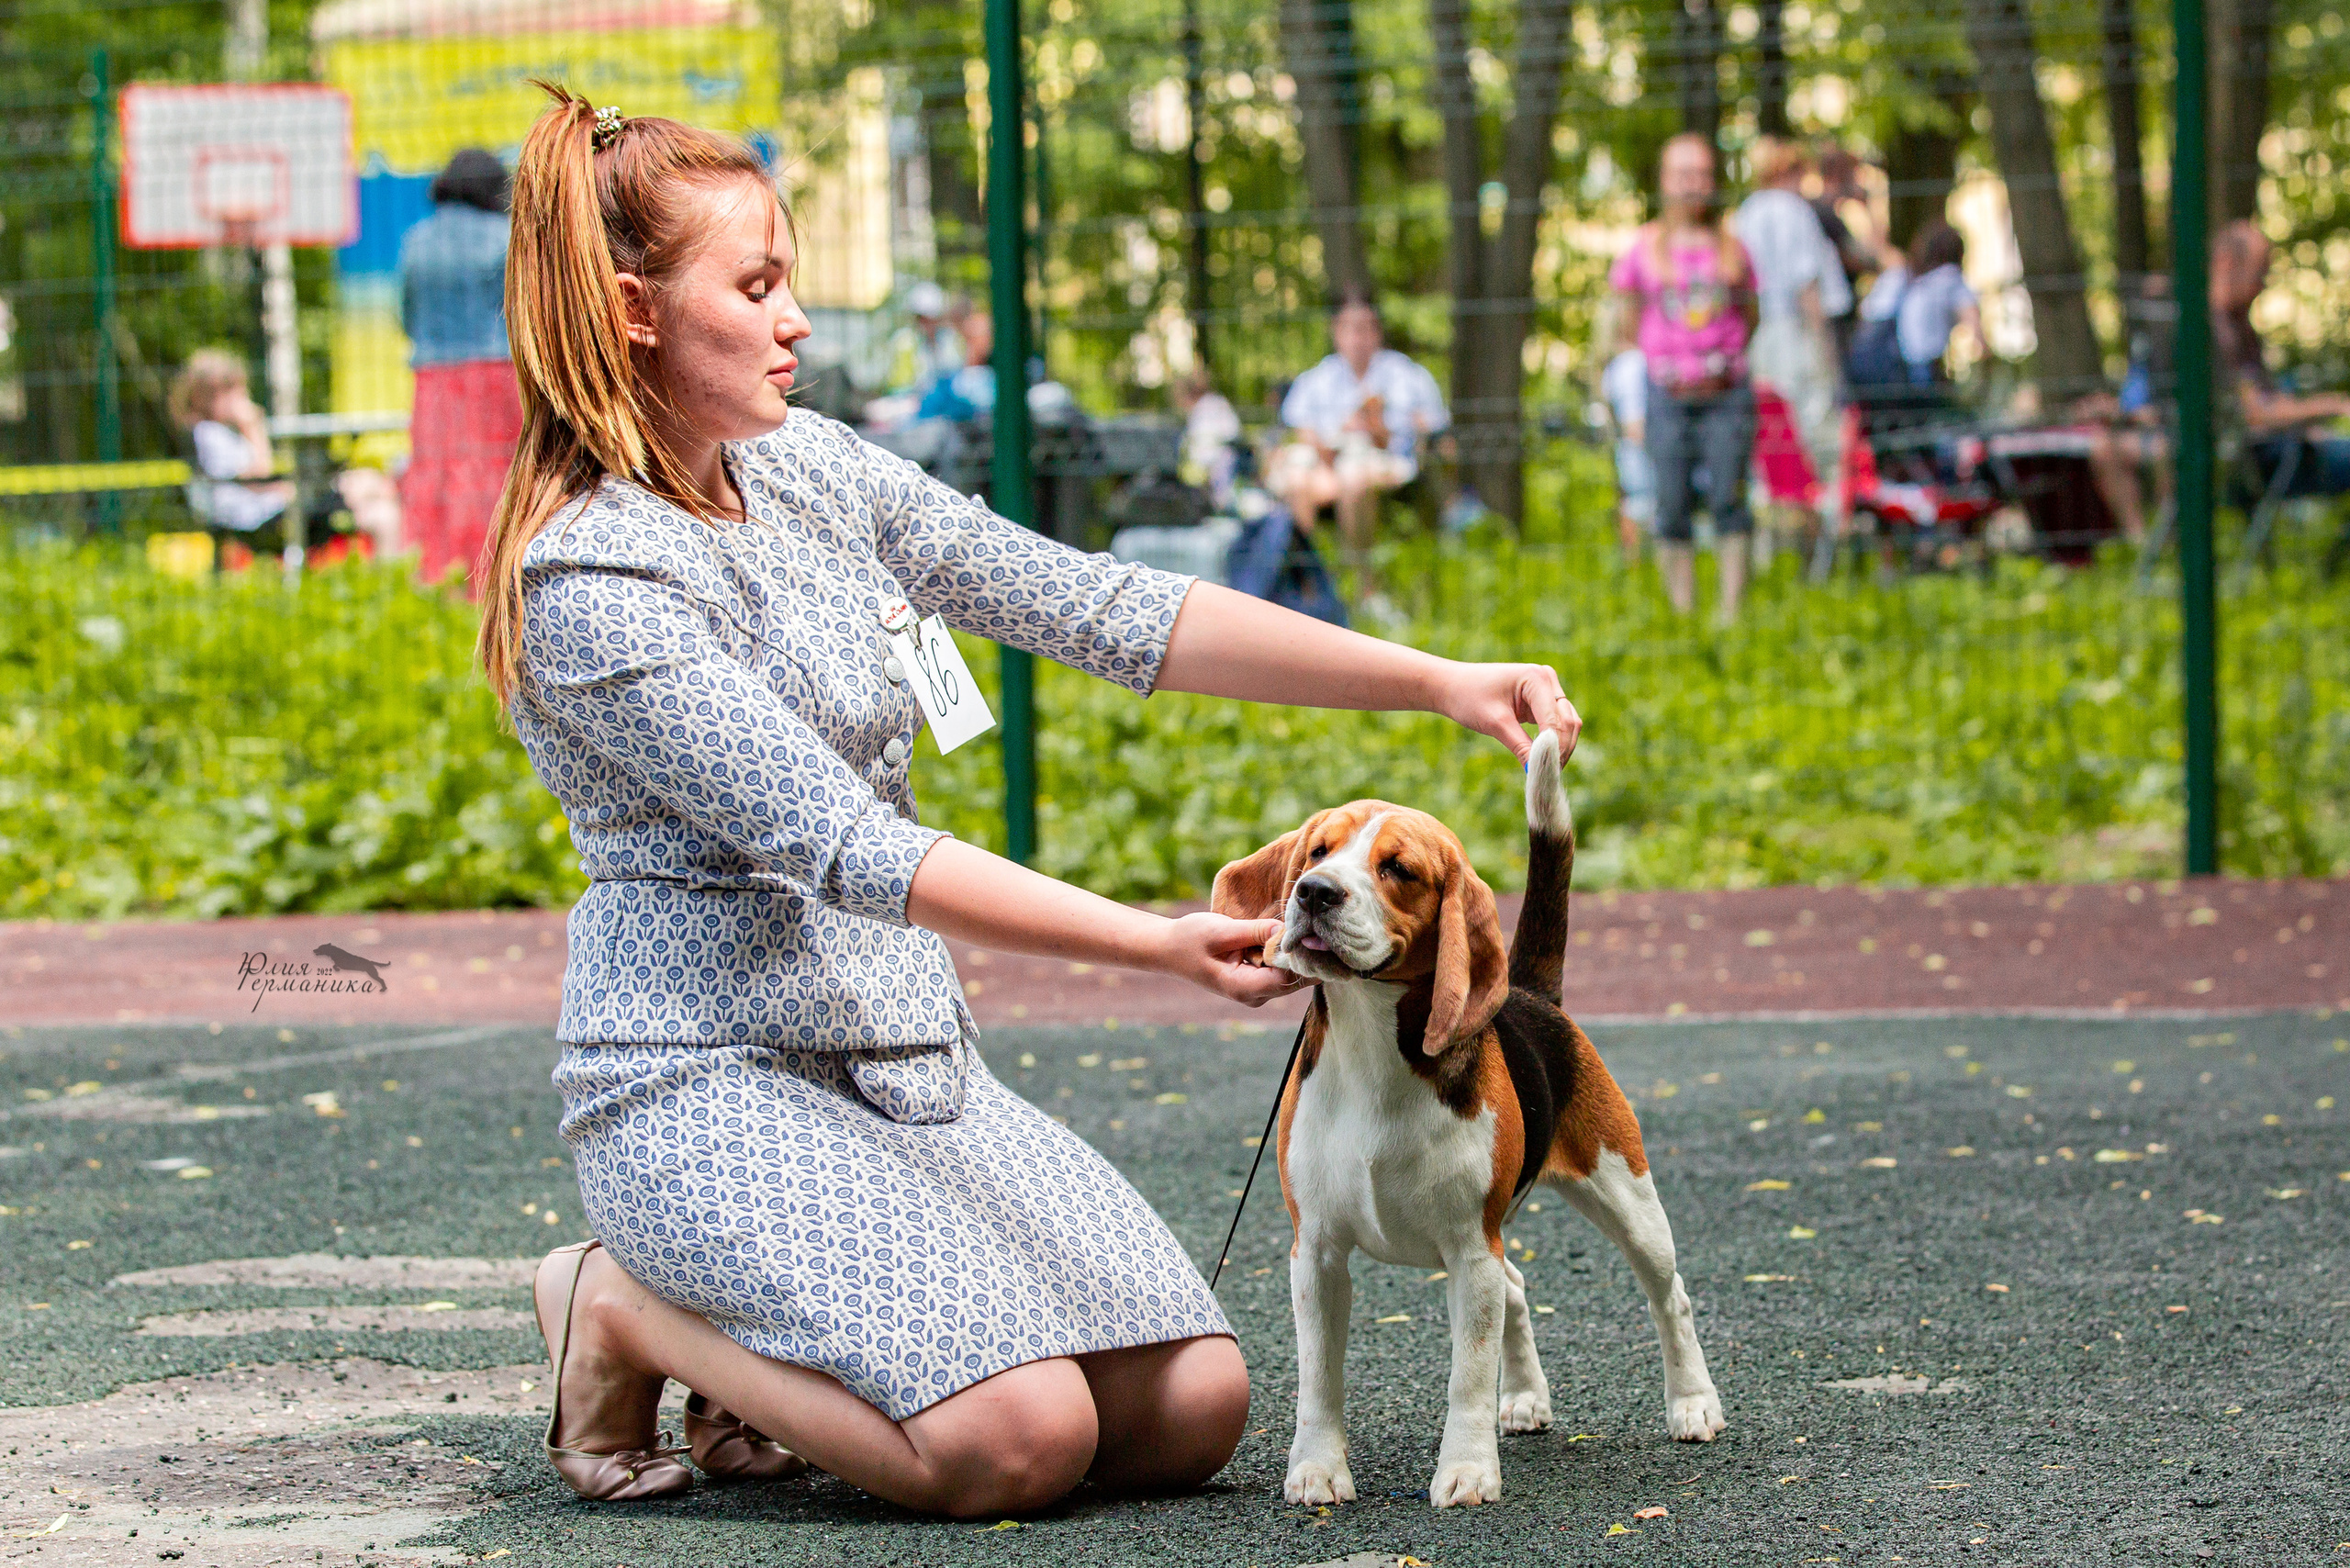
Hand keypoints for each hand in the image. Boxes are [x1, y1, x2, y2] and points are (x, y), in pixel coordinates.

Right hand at [1154, 913, 1312, 1006]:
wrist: (1170, 949)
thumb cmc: (1190, 939)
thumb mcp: (1221, 930)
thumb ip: (1255, 931)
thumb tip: (1286, 930)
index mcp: (1243, 987)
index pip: (1287, 978)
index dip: (1303, 958)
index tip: (1314, 934)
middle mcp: (1253, 996)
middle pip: (1294, 981)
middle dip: (1305, 957)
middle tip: (1317, 929)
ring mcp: (1256, 992)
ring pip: (1290, 977)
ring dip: (1297, 955)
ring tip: (1306, 929)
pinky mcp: (1257, 982)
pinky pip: (1280, 971)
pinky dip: (1287, 955)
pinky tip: (1290, 936)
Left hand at [1434, 662, 1580, 762]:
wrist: (1452, 686)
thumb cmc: (1469, 698)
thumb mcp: (1495, 724)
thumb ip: (1520, 746)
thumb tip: (1538, 772)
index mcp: (1537, 678)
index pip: (1555, 720)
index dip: (1552, 749)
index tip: (1545, 774)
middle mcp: (1547, 679)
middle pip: (1568, 721)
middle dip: (1560, 750)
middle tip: (1548, 777)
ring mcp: (1547, 689)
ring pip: (1567, 724)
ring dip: (1560, 748)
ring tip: (1546, 772)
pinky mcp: (1542, 701)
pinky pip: (1556, 724)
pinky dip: (1553, 743)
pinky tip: (1543, 760)